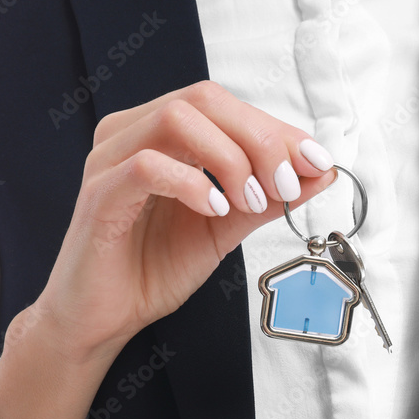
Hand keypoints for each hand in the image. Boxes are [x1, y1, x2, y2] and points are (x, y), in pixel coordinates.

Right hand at [33, 80, 337, 362]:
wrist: (105, 318)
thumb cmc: (152, 267)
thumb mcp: (226, 228)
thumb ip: (267, 198)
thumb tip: (319, 174)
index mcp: (161, 134)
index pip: (225, 106)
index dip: (276, 129)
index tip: (316, 162)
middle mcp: (132, 134)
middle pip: (203, 99)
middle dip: (258, 139)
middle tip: (285, 185)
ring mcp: (110, 160)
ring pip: (176, 119)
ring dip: (228, 159)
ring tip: (249, 202)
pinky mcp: (100, 195)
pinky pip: (146, 167)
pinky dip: (191, 184)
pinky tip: (214, 210)